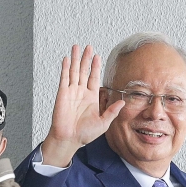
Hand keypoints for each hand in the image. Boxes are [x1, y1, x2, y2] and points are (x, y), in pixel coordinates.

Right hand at [40, 45, 124, 167]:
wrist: (69, 139)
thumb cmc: (84, 134)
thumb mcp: (103, 123)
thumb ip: (112, 111)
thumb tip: (123, 102)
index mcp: (91, 98)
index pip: (94, 78)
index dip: (96, 67)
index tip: (98, 57)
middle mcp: (81, 92)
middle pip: (84, 71)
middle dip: (86, 59)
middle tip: (89, 47)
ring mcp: (71, 92)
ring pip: (74, 71)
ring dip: (76, 59)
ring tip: (77, 47)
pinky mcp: (62, 94)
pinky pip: (64, 78)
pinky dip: (65, 68)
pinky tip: (67, 59)